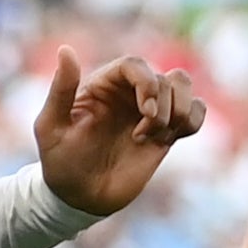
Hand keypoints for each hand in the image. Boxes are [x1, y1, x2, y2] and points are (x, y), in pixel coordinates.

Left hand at [35, 48, 203, 217]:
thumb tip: (66, 50)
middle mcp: (129, 93)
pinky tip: (168, 140)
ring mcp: (150, 112)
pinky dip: (193, 121)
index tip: (146, 111)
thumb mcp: (51, 127)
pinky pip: (196, 112)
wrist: (80, 197)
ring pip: (185, 87)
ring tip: (154, 137)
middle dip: (163, 105)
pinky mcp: (166, 132)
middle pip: (165, 76)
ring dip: (179, 111)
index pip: (135, 65)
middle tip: (142, 133)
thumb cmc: (60, 162)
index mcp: (103, 85)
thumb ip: (61, 89)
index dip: (147, 83)